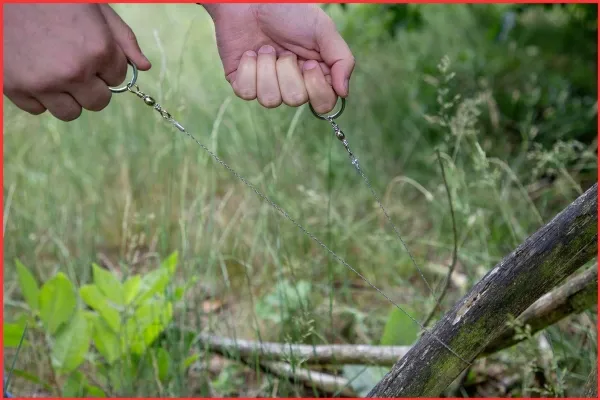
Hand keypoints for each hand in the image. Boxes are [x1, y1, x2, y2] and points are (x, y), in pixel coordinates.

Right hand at [3, 4, 150, 121]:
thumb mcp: (95, 8)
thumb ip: (123, 38)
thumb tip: (144, 67)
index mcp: (98, 50)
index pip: (118, 78)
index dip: (107, 65)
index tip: (92, 51)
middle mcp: (74, 72)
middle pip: (98, 102)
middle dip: (92, 86)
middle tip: (76, 64)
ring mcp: (43, 84)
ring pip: (70, 112)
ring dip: (68, 97)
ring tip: (56, 71)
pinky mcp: (14, 88)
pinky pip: (38, 109)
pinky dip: (39, 96)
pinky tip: (35, 72)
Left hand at [204, 4, 354, 113]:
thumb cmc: (290, 10)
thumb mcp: (323, 30)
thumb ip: (341, 60)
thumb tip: (344, 93)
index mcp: (315, 75)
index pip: (323, 104)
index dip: (317, 88)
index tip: (310, 64)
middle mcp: (292, 84)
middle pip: (295, 100)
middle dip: (288, 71)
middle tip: (286, 51)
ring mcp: (267, 85)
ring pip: (270, 100)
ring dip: (268, 68)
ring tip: (266, 48)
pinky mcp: (243, 82)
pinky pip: (247, 92)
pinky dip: (248, 68)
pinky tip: (250, 53)